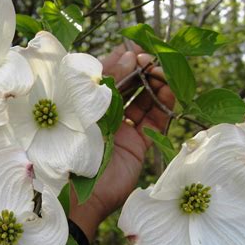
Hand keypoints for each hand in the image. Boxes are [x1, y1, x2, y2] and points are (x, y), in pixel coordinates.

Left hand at [69, 45, 174, 240]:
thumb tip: (129, 56)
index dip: (122, 62)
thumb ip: (108, 82)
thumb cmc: (76, 147)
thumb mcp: (87, 108)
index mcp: (88, 105)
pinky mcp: (138, 144)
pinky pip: (155, 121)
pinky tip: (168, 92)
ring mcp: (123, 129)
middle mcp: (106, 115)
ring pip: (144, 101)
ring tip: (162, 73)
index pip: (108, 76)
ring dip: (155, 86)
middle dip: (141, 72)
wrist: (83, 194)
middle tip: (151, 61)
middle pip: (129, 87)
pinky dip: (163, 106)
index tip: (135, 51)